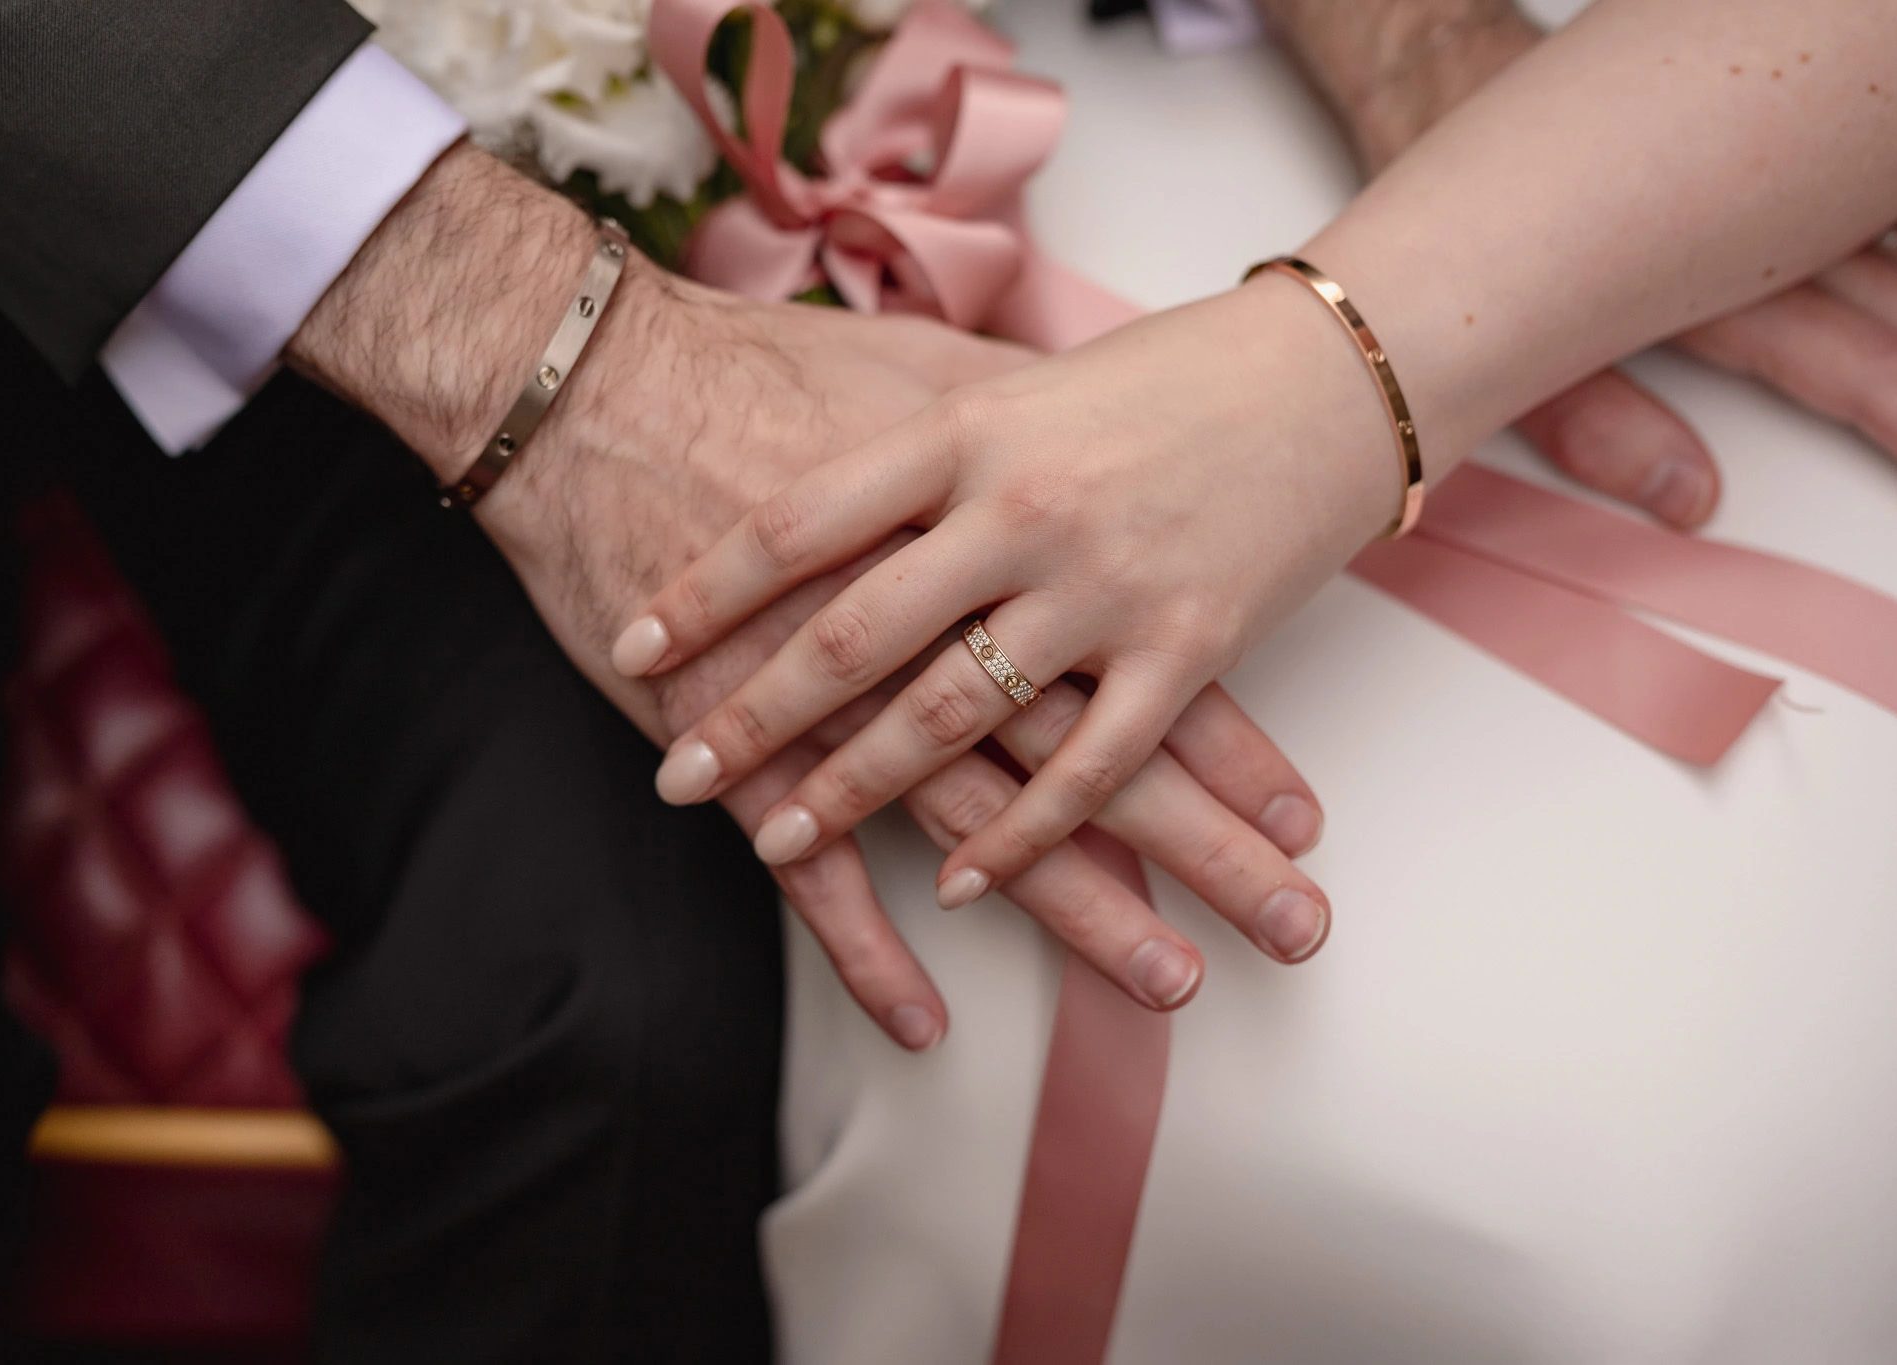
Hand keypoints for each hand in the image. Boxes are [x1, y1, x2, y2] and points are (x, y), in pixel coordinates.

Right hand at [286, 145, 1332, 1034]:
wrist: (594, 388)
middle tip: (1296, 927)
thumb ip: (1023, 426)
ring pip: (991, 826)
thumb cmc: (758, 370)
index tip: (1303, 813)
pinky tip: (921, 1020)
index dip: (1226, 743)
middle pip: (1097, 756)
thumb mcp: (926, 375)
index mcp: (1001, 532)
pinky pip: (819, 870)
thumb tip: (1092, 433)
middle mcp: (946, 622)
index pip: (1134, 655)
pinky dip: (867, 952)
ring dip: (1084, 914)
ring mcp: (848, 698)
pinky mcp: (750, 746)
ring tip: (1171, 984)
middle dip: (1205, 850)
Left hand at [619, 279, 1395, 915]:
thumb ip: (914, 428)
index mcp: (966, 427)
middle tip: (673, 776)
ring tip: (778, 838)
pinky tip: (954, 881)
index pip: (799, 523)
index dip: (705, 593)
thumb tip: (798, 466)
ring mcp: (1105, 583)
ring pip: (954, 713)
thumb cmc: (1160, 371)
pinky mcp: (1189, 646)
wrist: (1329, 370)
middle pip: (851, 634)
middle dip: (751, 718)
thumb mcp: (1013, 379)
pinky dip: (1018, 836)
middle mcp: (1021, 506)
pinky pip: (1087, 766)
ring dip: (856, 788)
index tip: (632, 648)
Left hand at [1307, 2, 1896, 522]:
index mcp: (1706, 282)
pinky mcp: (1767, 140)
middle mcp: (1755, 222)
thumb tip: (1684, 497)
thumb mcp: (1496, 348)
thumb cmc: (1462, 225)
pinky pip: (1881, 185)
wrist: (1441, 78)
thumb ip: (1595, 422)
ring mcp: (1769, 178)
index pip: (1857, 371)